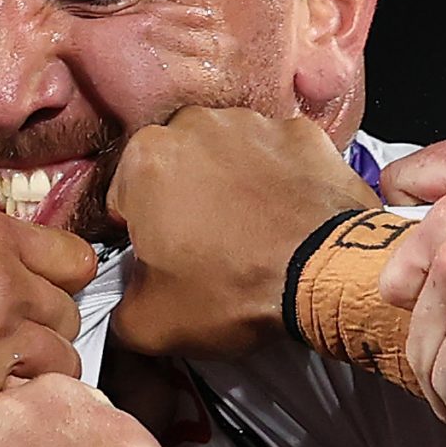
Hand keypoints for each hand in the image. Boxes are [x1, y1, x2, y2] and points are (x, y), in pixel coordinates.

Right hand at [0, 181, 96, 436]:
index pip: (75, 258)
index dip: (58, 273)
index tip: (35, 284)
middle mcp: (3, 289)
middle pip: (69, 314)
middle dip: (44, 323)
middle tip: (5, 331)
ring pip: (58, 362)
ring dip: (33, 366)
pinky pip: (21, 400)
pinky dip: (7, 400)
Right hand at [108, 106, 377, 359]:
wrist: (327, 274)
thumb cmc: (231, 290)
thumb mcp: (150, 324)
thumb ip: (119, 308)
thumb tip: (124, 305)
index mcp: (144, 158)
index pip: (124, 201)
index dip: (141, 237)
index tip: (165, 263)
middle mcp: (195, 124)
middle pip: (175, 167)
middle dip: (184, 201)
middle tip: (209, 250)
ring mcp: (254, 122)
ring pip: (227, 155)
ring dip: (232, 184)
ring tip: (254, 234)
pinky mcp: (304, 132)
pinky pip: (279, 156)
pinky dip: (280, 179)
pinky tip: (288, 216)